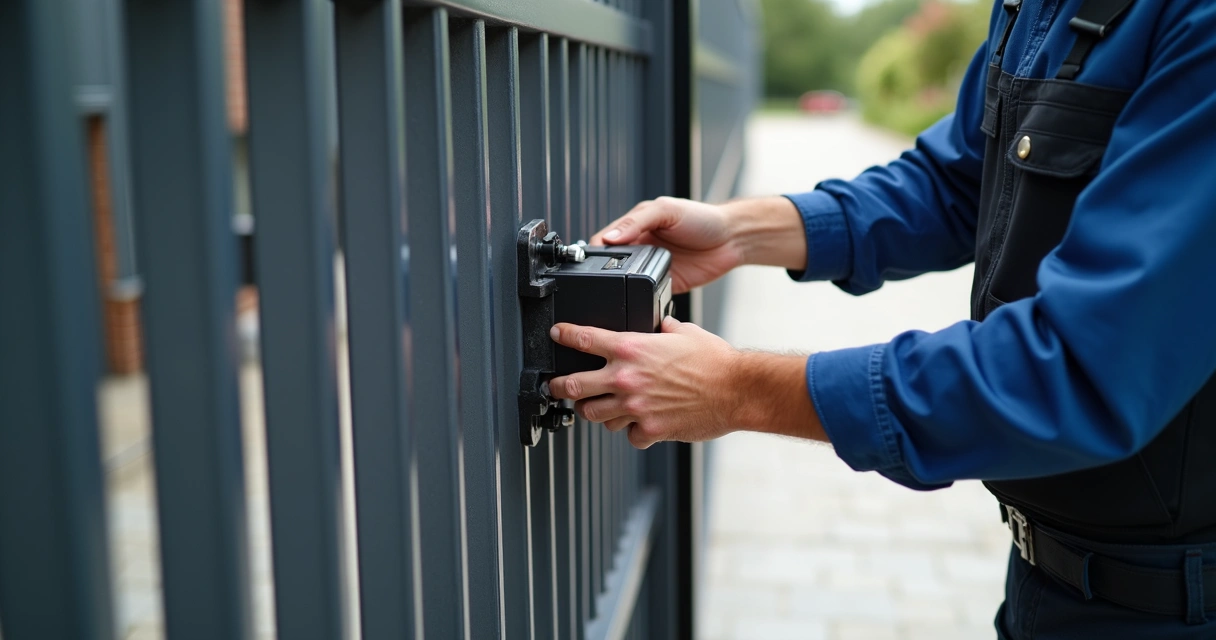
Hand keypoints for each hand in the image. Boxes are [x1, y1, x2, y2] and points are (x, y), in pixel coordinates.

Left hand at [547, 317, 742, 448]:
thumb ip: (665, 328)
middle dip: (558, 385)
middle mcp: (626, 378)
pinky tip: (639, 424)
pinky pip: (628, 435)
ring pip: (594, 415)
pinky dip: (632, 431)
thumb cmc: (715, 361)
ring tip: (598, 407)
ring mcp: (635, 407)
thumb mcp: (685, 332)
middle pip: (573, 385)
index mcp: (631, 349)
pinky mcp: (650, 429)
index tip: (557, 334)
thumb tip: (661, 324)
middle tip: (556, 385)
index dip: (564, 335)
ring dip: (594, 410)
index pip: (584, 339)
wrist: (737, 390)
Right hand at [590, 197, 743, 293]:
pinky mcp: (664, 286)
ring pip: (625, 283)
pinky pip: (645, 296)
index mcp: (635, 227)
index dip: (594, 251)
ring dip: (620, 289)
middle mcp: (640, 248)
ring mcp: (651, 269)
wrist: (732, 240)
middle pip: (609, 264)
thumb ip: (637, 221)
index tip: (588, 262)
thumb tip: (609, 236)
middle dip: (601, 273)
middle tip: (598, 282)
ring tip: (614, 293)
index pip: (604, 240)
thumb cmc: (703, 218)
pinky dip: (640, 300)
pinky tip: (637, 300)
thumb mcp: (667, 211)